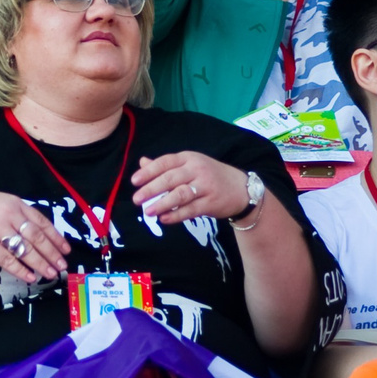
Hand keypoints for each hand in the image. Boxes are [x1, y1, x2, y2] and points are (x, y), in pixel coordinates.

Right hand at [0, 190, 68, 285]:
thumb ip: (18, 214)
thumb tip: (41, 233)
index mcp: (15, 203)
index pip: (42, 222)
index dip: (56, 237)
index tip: (66, 250)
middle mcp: (8, 214)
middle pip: (36, 237)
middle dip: (52, 253)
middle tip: (62, 266)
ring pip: (25, 249)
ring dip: (40, 263)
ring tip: (51, 274)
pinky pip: (7, 259)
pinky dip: (21, 270)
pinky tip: (30, 277)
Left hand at [131, 150, 252, 225]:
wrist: (242, 189)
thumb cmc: (209, 175)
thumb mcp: (190, 165)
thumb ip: (166, 166)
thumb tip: (142, 162)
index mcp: (189, 158)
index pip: (165, 162)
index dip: (148, 171)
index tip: (134, 181)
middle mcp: (197, 170)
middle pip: (170, 179)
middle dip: (151, 189)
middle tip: (137, 199)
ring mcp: (206, 186)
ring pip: (180, 194)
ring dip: (162, 203)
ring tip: (148, 211)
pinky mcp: (212, 203)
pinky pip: (191, 209)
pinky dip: (176, 215)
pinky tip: (164, 219)